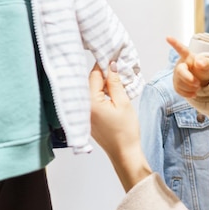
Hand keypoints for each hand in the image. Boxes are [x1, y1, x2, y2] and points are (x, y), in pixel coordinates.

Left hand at [89, 62, 150, 191]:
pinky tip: (111, 92)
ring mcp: (84, 114)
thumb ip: (115, 83)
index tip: (111, 56)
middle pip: (90, 82)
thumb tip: (111, 66)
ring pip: (91, 91)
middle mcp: (83, 107)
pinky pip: (91, 100)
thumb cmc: (126, 131)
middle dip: (102, 73)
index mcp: (90, 102)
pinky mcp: (88, 118)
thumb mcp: (123, 103)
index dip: (103, 65)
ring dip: (102, 83)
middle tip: (115, 64)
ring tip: (116, 77)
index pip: (94, 76)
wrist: (124, 153)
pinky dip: (100, 93)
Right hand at [166, 36, 208, 97]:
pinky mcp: (176, 84)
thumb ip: (205, 64)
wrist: (202, 80)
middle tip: (198, 84)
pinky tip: (194, 93)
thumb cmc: (203, 70)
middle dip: (188, 79)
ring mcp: (177, 75)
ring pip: (179, 82)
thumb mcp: (208, 67)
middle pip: (180, 72)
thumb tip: (199, 61)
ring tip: (198, 87)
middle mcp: (180, 65)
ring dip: (190, 87)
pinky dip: (187, 93)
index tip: (168, 37)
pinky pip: (178, 90)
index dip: (175, 43)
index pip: (181, 49)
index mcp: (188, 57)